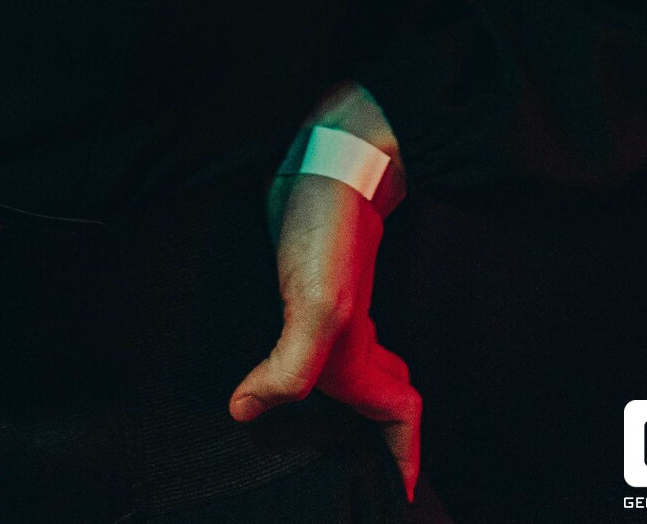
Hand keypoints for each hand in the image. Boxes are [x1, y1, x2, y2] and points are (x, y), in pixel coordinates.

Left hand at [228, 129, 420, 500]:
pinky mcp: (298, 281)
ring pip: (339, 368)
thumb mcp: (317, 304)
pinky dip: (283, 358)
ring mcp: (326, 307)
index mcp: (359, 353)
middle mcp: (348, 336)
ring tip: (284, 429)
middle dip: (368, 440)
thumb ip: (291, 367)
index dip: (401, 460)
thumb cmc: (330, 230)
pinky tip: (251, 361)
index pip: (397, 418)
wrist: (325, 157)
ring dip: (322, 399)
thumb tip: (245, 411)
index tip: (398, 499)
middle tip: (343, 471)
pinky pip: (302, 336)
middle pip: (374, 400)